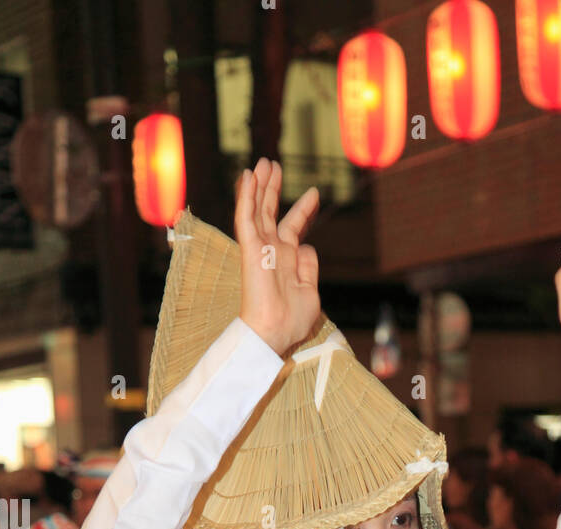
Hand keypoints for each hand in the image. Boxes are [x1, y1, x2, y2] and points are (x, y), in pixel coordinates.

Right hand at [236, 158, 320, 356]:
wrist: (275, 332)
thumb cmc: (292, 320)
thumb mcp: (310, 291)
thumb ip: (308, 267)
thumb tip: (307, 245)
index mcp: (287, 260)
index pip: (294, 227)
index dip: (304, 210)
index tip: (314, 193)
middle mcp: (272, 251)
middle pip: (272, 212)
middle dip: (274, 189)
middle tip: (275, 166)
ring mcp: (260, 248)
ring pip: (257, 209)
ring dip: (259, 185)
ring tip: (263, 163)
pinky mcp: (249, 248)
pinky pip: (246, 216)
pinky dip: (247, 196)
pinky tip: (248, 176)